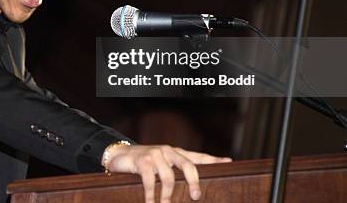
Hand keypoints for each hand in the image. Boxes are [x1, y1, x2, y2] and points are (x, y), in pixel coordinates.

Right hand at [104, 144, 231, 202]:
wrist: (119, 154)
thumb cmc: (143, 162)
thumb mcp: (161, 164)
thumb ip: (175, 171)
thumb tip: (193, 188)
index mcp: (175, 153)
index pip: (197, 156)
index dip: (213, 159)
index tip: (229, 162)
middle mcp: (168, 152)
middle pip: (188, 165)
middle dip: (194, 182)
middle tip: (196, 196)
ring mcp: (155, 155)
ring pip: (168, 177)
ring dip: (168, 195)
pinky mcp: (142, 161)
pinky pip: (150, 180)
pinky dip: (151, 195)